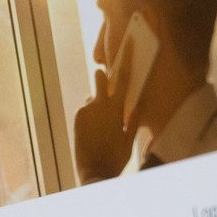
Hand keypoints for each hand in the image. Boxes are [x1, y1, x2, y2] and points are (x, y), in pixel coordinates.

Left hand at [73, 68, 135, 184]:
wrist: (94, 173)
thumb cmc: (115, 159)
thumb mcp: (130, 140)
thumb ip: (134, 119)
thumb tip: (139, 104)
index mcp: (116, 109)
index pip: (124, 79)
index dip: (126, 59)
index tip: (128, 43)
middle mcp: (99, 105)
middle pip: (101, 79)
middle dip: (104, 78)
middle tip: (106, 81)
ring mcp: (86, 110)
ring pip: (94, 98)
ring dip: (98, 105)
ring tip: (102, 127)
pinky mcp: (77, 117)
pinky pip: (86, 109)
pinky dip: (91, 115)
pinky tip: (95, 131)